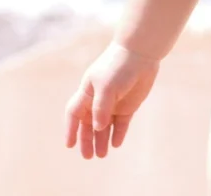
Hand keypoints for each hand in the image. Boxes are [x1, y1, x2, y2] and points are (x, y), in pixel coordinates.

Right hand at [63, 42, 160, 158]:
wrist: (141, 54)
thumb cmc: (118, 67)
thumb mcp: (106, 86)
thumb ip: (101, 107)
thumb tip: (98, 128)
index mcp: (87, 92)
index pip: (74, 113)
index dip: (70, 129)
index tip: (69, 145)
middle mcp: (98, 100)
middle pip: (88, 124)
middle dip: (86, 140)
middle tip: (88, 156)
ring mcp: (113, 104)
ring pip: (104, 127)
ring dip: (101, 140)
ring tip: (102, 155)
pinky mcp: (128, 106)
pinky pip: (120, 124)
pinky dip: (117, 134)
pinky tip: (116, 144)